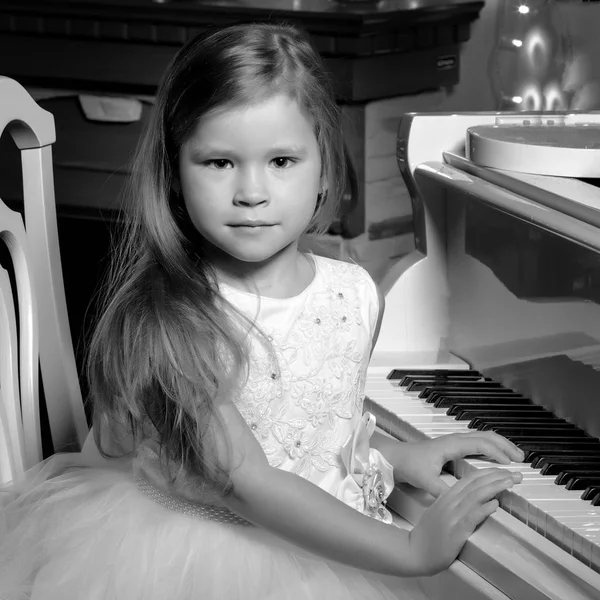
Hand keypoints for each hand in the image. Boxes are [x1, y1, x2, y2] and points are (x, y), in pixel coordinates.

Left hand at [389, 431, 523, 496]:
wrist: (395, 457)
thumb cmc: (410, 465)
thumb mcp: (426, 480)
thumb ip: (442, 490)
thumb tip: (460, 500)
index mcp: (452, 445)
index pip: (481, 444)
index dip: (498, 453)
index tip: (512, 464)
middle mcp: (455, 440)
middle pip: (486, 436)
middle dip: (505, 445)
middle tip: (522, 458)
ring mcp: (454, 442)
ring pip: (482, 437)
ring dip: (500, 444)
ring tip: (515, 456)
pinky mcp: (452, 447)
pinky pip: (477, 443)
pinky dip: (491, 447)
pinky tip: (496, 457)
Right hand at [408, 467, 521, 574]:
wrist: (415, 551)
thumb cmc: (427, 534)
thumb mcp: (437, 511)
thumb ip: (452, 502)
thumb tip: (471, 498)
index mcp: (446, 496)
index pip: (469, 479)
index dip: (488, 472)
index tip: (503, 470)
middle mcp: (449, 502)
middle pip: (475, 484)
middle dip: (496, 476)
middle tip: (515, 474)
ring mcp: (452, 516)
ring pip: (475, 496)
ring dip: (495, 487)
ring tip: (510, 482)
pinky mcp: (455, 531)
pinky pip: (472, 517)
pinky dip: (484, 508)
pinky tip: (495, 503)